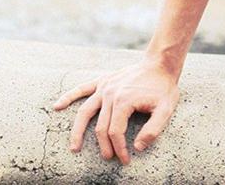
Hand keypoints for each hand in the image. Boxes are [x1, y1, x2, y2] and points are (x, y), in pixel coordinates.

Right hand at [53, 58, 180, 164]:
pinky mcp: (103, 81)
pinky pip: (82, 88)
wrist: (161, 64)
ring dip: (77, 131)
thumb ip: (153, 129)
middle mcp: (110, 93)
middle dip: (105, 146)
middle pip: (100, 127)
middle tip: (109, 158)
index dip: (119, 148)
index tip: (125, 159)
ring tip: (74, 147)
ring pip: (85, 112)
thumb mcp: (166, 109)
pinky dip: (69, 96)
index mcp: (124, 100)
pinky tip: (58, 105)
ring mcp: (104, 86)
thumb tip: (137, 147)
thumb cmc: (164, 87)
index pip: (115, 132)